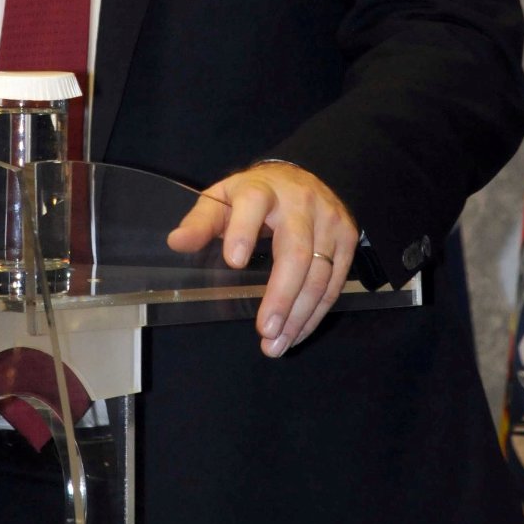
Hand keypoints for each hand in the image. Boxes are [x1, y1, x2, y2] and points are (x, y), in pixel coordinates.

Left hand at [166, 161, 357, 356]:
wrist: (301, 178)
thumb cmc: (254, 195)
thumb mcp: (222, 199)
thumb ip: (202, 222)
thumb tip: (176, 242)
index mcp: (262, 189)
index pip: (253, 205)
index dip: (243, 231)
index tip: (233, 262)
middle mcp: (300, 203)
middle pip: (295, 251)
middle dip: (280, 295)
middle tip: (264, 330)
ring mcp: (328, 220)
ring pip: (318, 273)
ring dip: (299, 315)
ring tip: (277, 344)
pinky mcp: (347, 238)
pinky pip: (334, 283)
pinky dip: (316, 313)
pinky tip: (297, 332)